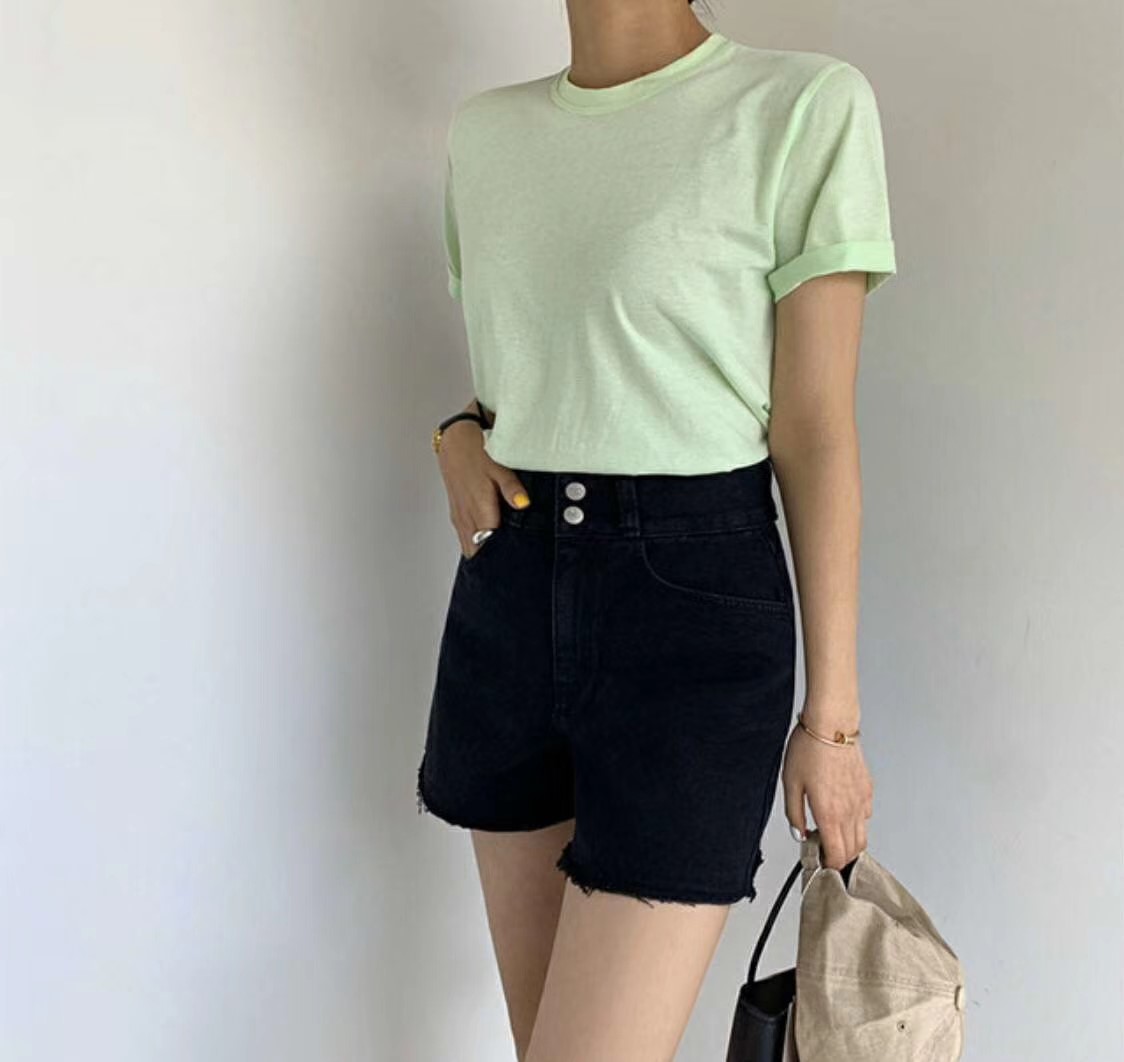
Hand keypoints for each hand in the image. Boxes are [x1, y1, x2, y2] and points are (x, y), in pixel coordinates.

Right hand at [436, 410, 530, 557]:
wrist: (455, 442)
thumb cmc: (478, 452)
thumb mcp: (500, 467)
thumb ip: (511, 488)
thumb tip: (523, 504)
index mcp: (479, 509)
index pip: (489, 545)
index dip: (502, 555)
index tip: (516, 561)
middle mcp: (467, 517)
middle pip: (479, 551)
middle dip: (494, 559)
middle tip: (511, 566)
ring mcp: (460, 518)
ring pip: (470, 547)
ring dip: (483, 554)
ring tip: (500, 561)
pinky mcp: (457, 516)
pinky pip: (465, 539)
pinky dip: (475, 546)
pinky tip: (487, 547)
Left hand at [781, 712, 873, 870]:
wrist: (831, 725)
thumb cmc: (809, 749)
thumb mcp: (791, 783)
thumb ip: (794, 813)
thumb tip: (799, 833)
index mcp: (829, 814)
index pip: (837, 854)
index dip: (828, 864)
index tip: (818, 860)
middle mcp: (850, 811)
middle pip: (854, 851)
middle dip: (840, 857)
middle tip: (823, 849)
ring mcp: (861, 800)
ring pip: (863, 836)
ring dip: (850, 842)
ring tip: (831, 833)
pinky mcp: (867, 789)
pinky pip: (866, 815)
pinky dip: (857, 822)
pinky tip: (842, 812)